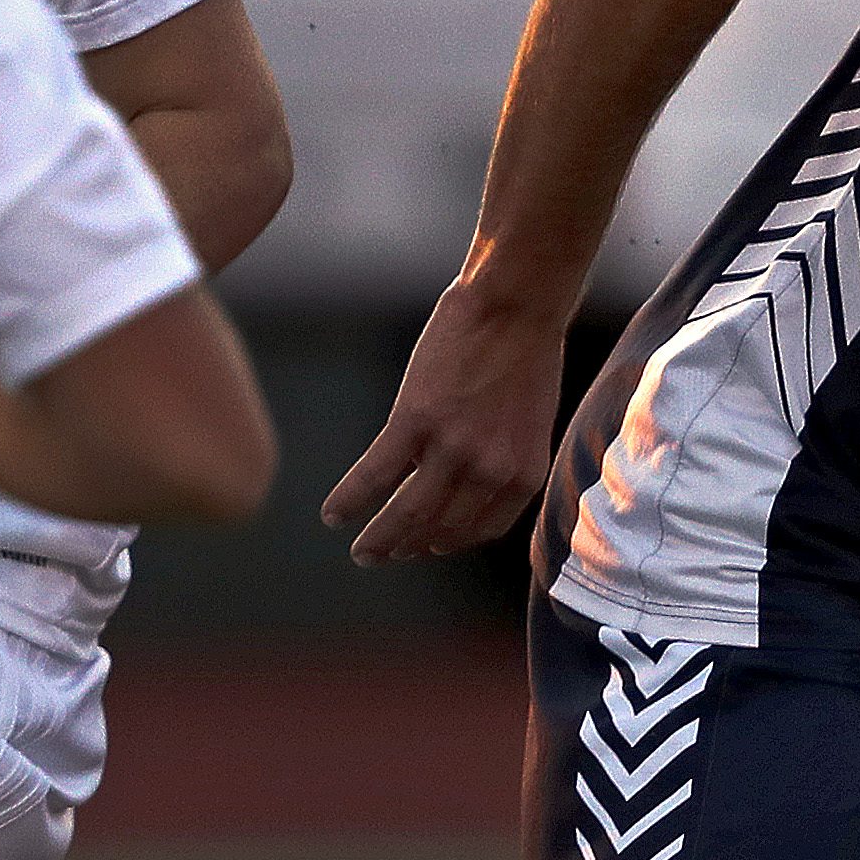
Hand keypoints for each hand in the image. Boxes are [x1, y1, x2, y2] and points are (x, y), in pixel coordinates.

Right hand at [321, 281, 566, 563]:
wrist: (516, 303)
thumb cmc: (525, 350)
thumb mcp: (527, 420)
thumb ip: (502, 457)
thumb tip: (466, 479)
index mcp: (522, 473)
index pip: (482, 530)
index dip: (451, 542)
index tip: (429, 546)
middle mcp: (491, 472)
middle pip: (440, 529)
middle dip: (408, 548)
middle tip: (383, 556)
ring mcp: (453, 448)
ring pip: (406, 514)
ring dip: (379, 539)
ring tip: (361, 552)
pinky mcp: (416, 420)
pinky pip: (374, 475)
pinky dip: (350, 498)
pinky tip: (332, 513)